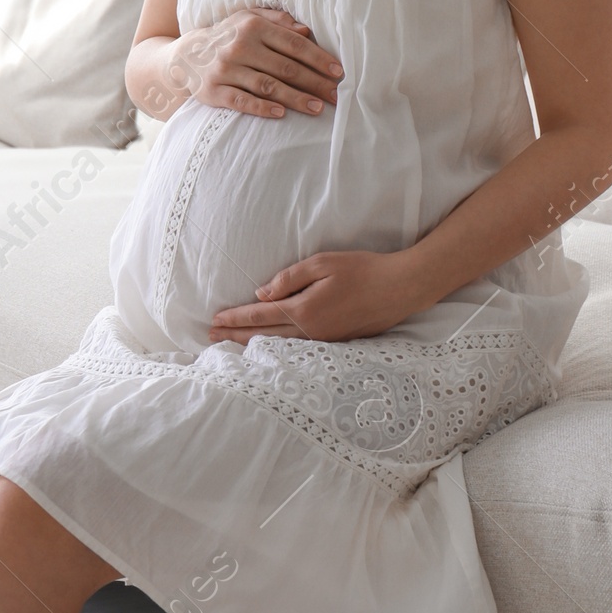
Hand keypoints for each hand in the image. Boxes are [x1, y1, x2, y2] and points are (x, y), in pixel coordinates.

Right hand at [181, 8, 342, 119]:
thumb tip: (307, 30)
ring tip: (317, 108)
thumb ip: (278, 21)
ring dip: (296, 98)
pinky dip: (262, 108)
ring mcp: (225, 69)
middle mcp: (239, 46)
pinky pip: (242, 101)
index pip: (293, 44)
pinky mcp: (213, 91)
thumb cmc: (228, 36)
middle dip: (315, 83)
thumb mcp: (249, 18)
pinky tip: (281, 114)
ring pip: (268, 86)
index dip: (318, 59)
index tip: (338, 72)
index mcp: (253, 26)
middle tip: (336, 96)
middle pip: (285, 68)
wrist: (186, 56)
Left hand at [208, 249, 425, 343]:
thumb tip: (261, 294)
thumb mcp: (322, 263)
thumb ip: (289, 279)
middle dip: (235, 336)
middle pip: (264, 337)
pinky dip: (276, 348)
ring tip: (231, 344)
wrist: (401, 288)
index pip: (260, 316)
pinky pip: (297, 349)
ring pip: (279, 347)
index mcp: (304, 310)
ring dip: (252, 345)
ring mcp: (324, 341)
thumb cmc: (363, 270)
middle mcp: (311, 331)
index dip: (235, 318)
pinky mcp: (336, 343)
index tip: (214, 320)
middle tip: (210, 337)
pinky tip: (268, 347)